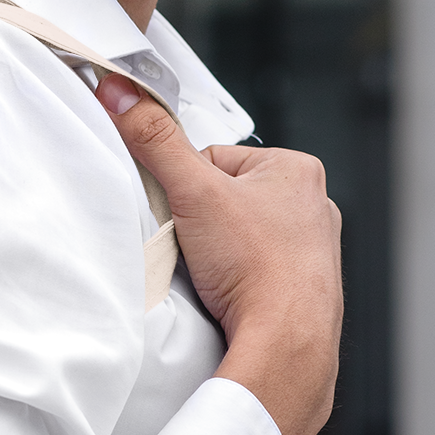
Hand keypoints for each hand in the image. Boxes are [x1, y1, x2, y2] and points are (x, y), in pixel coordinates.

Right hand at [96, 75, 342, 434]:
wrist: (287, 341)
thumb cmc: (260, 267)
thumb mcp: (193, 190)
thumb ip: (154, 140)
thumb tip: (122, 93)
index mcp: (295, 169)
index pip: (213, 159)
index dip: (184, 185)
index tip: (180, 210)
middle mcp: (311, 206)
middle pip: (223, 198)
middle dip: (200, 221)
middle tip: (195, 245)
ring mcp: (310, 250)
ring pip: (237, 237)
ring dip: (215, 252)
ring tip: (213, 273)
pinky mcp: (303, 286)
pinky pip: (251, 270)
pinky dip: (233, 280)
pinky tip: (228, 293)